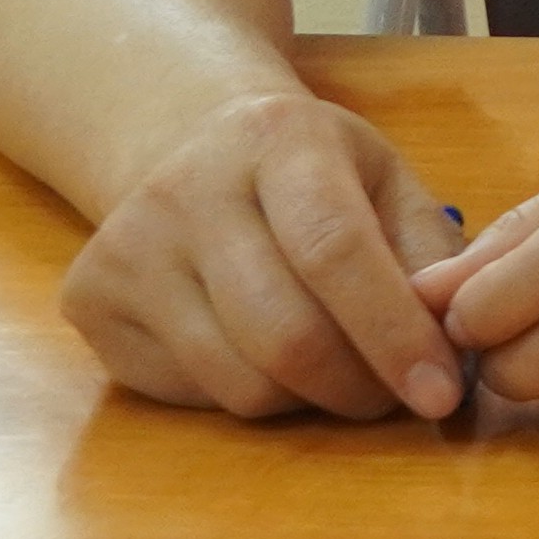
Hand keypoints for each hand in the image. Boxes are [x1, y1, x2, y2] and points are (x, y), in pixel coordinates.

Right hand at [58, 85, 469, 421]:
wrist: (185, 143)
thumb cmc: (309, 170)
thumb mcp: (383, 176)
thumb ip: (427, 248)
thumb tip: (447, 332)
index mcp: (277, 138)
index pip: (335, 250)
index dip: (392, 332)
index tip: (440, 391)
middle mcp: (187, 189)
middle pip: (283, 332)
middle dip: (358, 384)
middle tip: (397, 396)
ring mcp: (127, 248)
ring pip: (237, 380)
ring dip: (308, 401)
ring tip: (341, 376)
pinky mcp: (91, 302)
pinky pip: (191, 392)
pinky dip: (250, 397)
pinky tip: (270, 358)